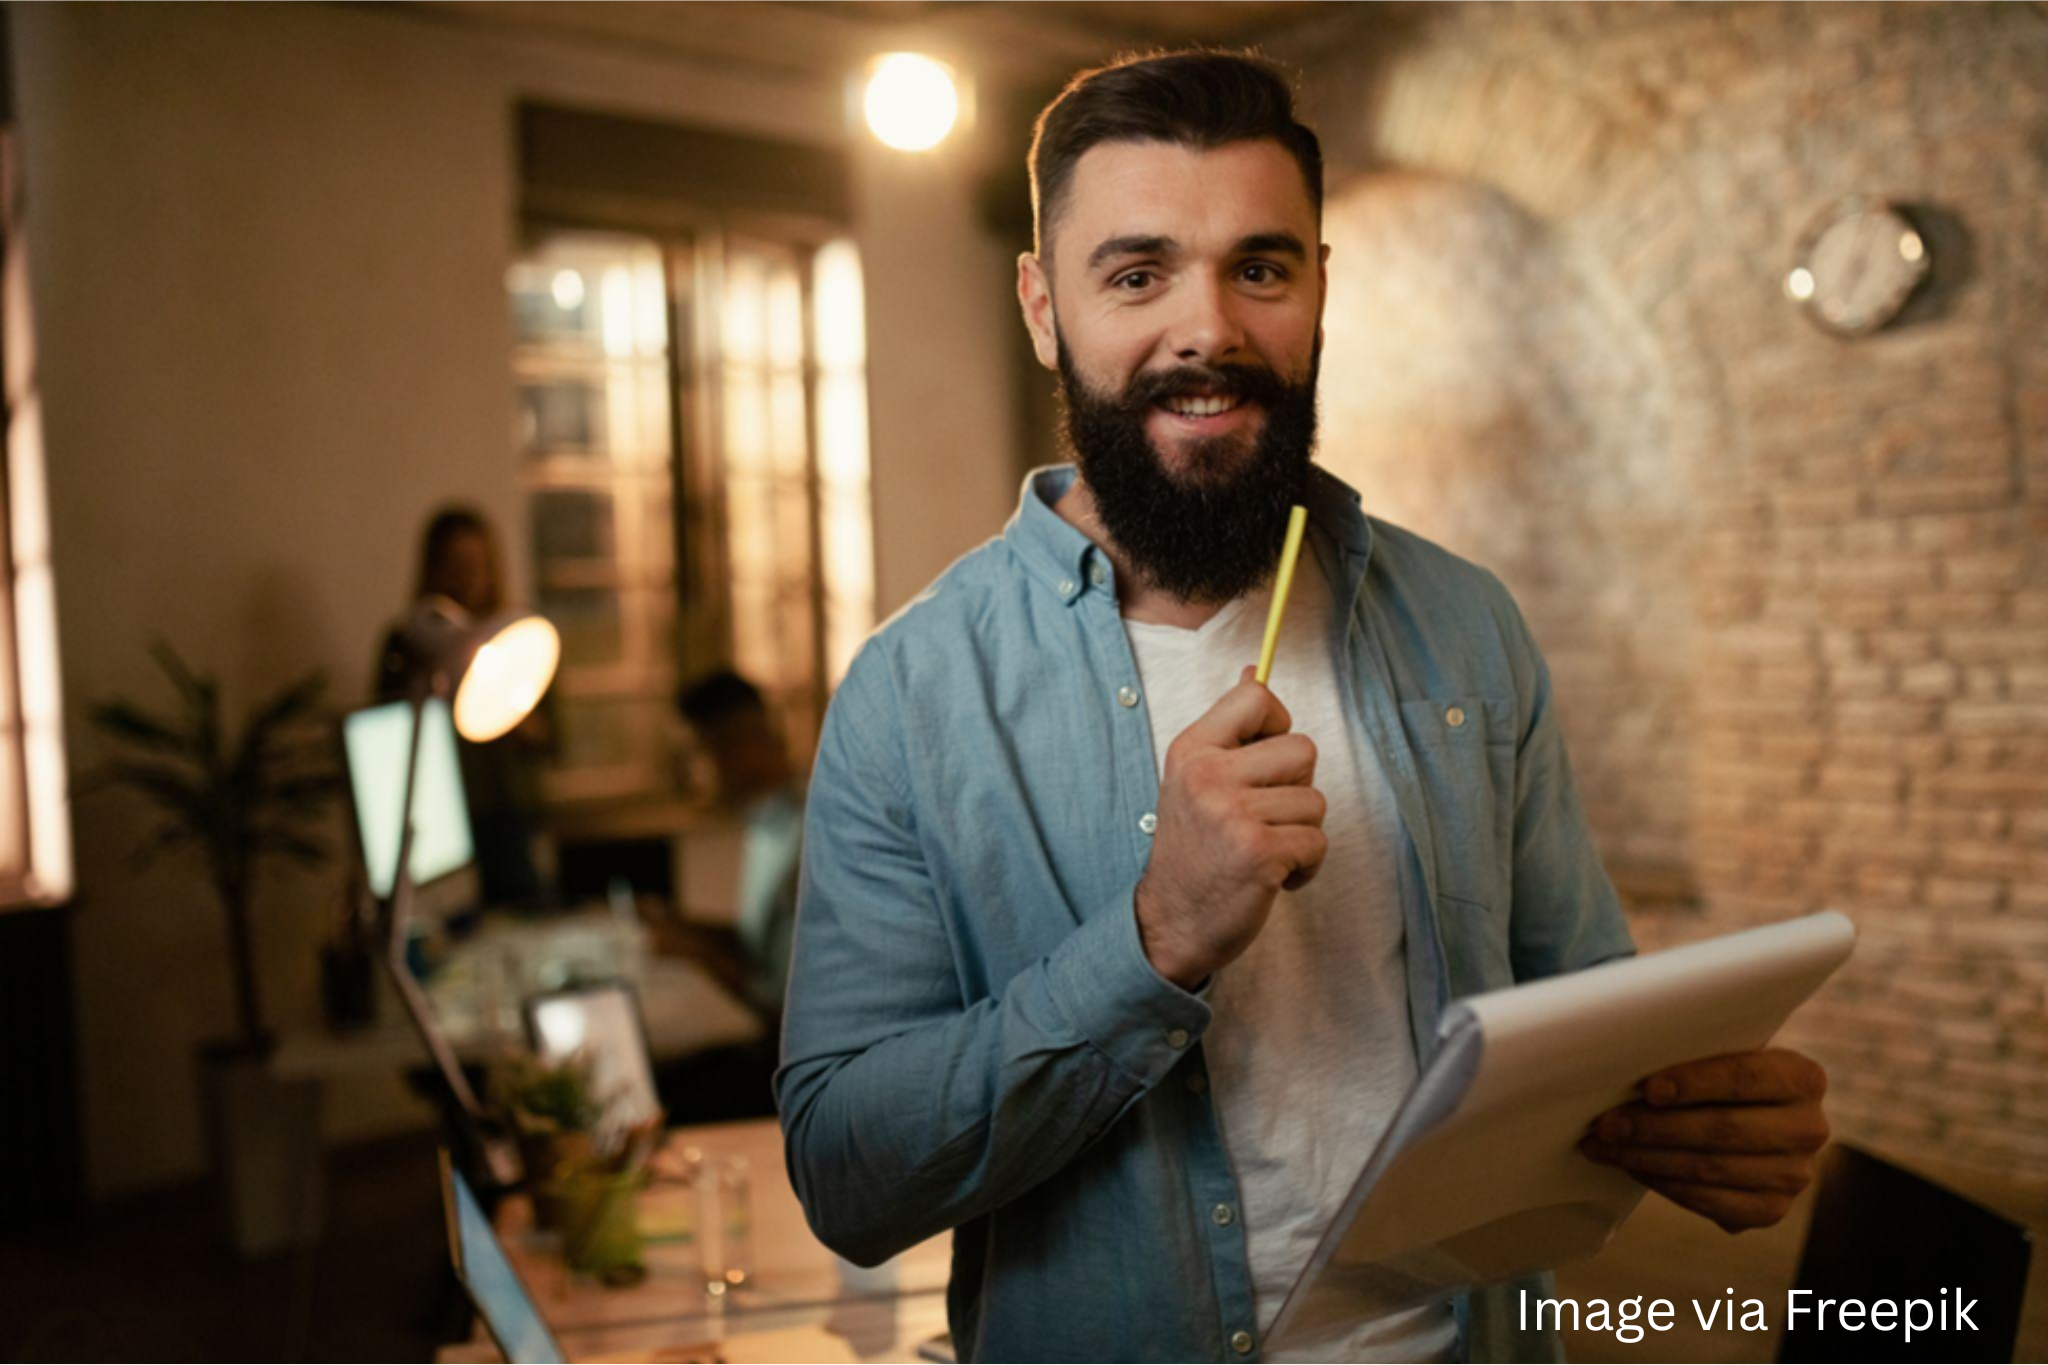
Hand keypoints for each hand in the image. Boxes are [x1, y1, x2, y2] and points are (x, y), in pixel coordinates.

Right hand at [1135, 666, 1327, 988]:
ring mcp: (1233, 813)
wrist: (1171, 923)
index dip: (1277, 724)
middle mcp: (1208, 775)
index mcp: (1191, 749)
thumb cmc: (1193, 849)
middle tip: (1264, 816)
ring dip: (1300, 832)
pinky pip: (1317, 841)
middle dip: (1297, 788)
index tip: (1262, 761)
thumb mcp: (1194, 779)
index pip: (1256, 696)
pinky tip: (1273, 875)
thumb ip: (1228, 730)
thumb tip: (1255, 669)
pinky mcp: (1259, 852)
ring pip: (1315, 801)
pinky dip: (1305, 865)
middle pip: (1302, 748)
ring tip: (1264, 848)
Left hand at [1580, 1049, 1829, 1232]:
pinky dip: (1664, 1184)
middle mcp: (1809, 1128)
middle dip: (1654, 1127)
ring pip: (1709, 1169)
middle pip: (1723, 1129)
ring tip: (1603, 1145)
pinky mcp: (1771, 1210)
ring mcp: (1795, 1175)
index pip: (1745, 1078)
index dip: (1694, 1083)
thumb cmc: (1719, 1074)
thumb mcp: (1723, 1052)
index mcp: (1803, 1078)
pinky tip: (1632, 1167)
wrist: (1749, 1116)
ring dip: (1647, 1158)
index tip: (1647, 1088)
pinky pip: (1710, 1202)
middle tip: (1605, 1123)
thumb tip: (1628, 1056)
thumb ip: (1695, 1051)